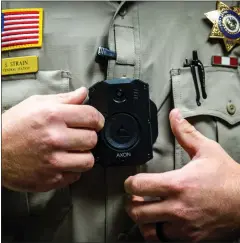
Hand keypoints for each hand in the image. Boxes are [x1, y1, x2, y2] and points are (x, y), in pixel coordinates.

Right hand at [2, 87, 104, 191]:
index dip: (97, 119)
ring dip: (84, 154)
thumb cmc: (13, 126)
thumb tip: (83, 93)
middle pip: (92, 139)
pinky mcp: (50, 179)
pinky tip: (63, 161)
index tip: (96, 122)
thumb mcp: (37, 104)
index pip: (92, 117)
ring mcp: (53, 161)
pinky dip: (73, 169)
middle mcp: (54, 139)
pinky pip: (76, 176)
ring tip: (74, 150)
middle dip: (89, 136)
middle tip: (80, 135)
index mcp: (53, 116)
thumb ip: (64, 99)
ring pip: (88, 160)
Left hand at [125, 109, 239, 241]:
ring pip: (148, 230)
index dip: (129, 183)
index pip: (138, 186)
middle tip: (134, 197)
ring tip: (145, 210)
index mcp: (177, 184)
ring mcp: (183, 227)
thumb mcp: (206, 150)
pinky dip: (156, 232)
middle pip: (137, 211)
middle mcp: (177, 208)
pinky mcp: (191, 239)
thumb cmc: (227, 177)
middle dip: (131, 203)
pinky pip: (163, 240)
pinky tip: (159, 222)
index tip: (131, 182)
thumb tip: (174, 115)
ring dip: (142, 219)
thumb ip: (186, 133)